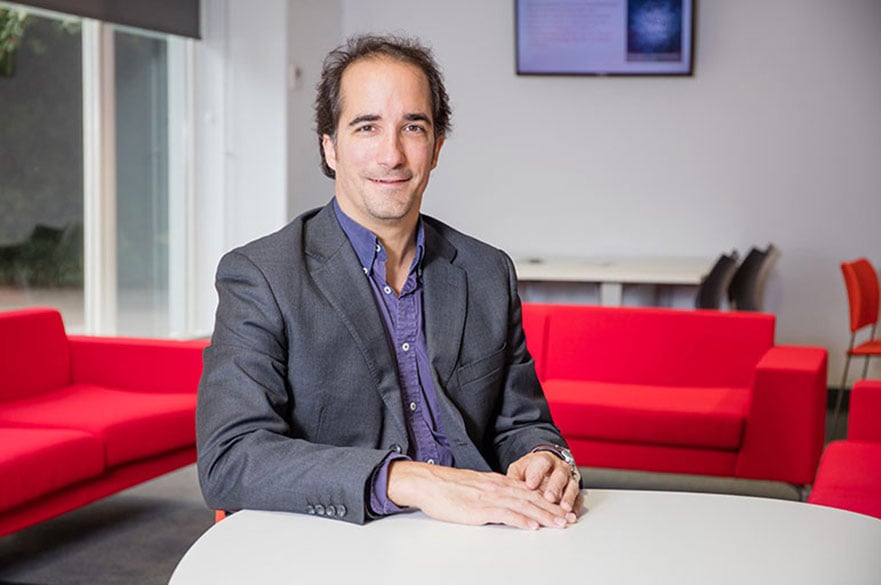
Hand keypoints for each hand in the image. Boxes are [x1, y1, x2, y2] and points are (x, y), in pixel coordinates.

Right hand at [386, 461, 573, 529]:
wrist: (428, 482)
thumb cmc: (447, 487)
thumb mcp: (476, 486)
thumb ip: (493, 492)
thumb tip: (506, 501)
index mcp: (497, 482)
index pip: (530, 491)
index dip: (548, 500)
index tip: (563, 509)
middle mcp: (498, 486)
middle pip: (532, 498)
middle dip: (553, 509)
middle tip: (570, 518)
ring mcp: (490, 496)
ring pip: (523, 505)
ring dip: (544, 515)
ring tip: (559, 524)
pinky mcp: (479, 508)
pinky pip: (505, 514)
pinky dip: (521, 520)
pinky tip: (532, 526)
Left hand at [506, 451, 582, 519]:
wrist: (546, 467)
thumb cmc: (531, 471)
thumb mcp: (519, 469)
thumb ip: (514, 477)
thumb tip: (504, 486)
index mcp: (544, 459)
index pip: (542, 463)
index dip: (536, 474)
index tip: (530, 485)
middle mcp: (560, 468)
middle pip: (559, 475)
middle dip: (554, 487)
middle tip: (548, 497)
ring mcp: (569, 479)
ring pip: (572, 486)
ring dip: (568, 497)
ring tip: (564, 508)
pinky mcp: (575, 491)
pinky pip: (579, 498)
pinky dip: (576, 506)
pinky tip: (572, 514)